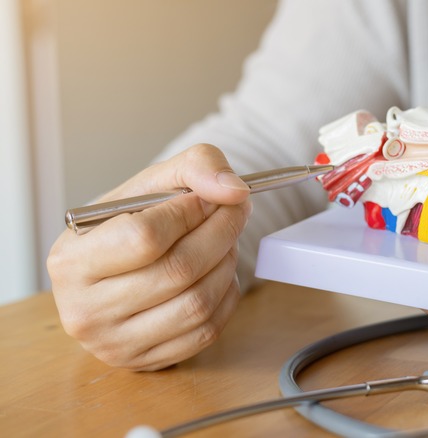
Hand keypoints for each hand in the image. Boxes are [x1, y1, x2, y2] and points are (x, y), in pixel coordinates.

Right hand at [47, 144, 251, 370]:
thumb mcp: (152, 182)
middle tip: (237, 211)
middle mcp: (84, 309)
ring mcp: (115, 343)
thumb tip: (234, 189)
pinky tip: (219, 272)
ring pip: (197, 304)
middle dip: (222, 233)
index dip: (191, 212)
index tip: (210, 197)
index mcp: (71, 260)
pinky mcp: (146, 361)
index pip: (144, 237)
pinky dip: (226, 296)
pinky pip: (207, 331)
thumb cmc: (130, 224)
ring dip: (227, 264)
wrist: (119, 266)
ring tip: (226, 241)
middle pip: (178, 271)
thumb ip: (195, 166)